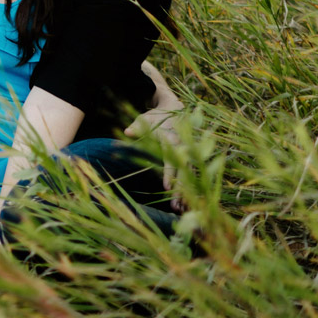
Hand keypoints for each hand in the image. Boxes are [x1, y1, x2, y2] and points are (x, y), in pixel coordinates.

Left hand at [127, 61, 185, 210]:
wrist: (175, 108)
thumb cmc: (156, 117)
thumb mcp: (145, 119)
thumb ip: (136, 127)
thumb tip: (127, 132)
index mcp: (173, 140)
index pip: (171, 160)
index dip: (169, 174)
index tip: (166, 187)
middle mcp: (184, 149)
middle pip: (184, 173)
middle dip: (180, 190)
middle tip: (175, 206)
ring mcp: (189, 154)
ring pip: (190, 177)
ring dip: (186, 192)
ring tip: (180, 209)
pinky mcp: (191, 158)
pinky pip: (191, 176)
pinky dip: (189, 188)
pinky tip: (184, 202)